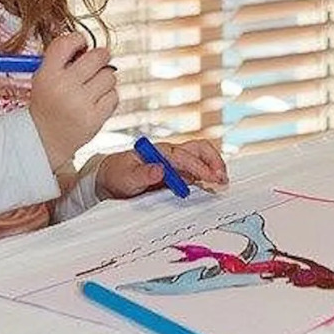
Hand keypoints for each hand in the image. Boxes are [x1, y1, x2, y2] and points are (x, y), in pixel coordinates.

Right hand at [27, 32, 118, 171]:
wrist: (45, 140)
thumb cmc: (48, 104)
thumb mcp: (43, 78)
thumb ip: (63, 59)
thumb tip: (92, 46)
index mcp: (47, 74)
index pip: (68, 42)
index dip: (79, 40)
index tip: (81, 46)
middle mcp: (63, 87)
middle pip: (98, 56)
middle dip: (100, 57)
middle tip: (96, 64)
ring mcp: (80, 104)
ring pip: (110, 76)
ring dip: (104, 79)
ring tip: (92, 89)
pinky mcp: (94, 118)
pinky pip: (114, 96)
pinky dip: (108, 97)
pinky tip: (95, 102)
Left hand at [95, 138, 228, 199]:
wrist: (111, 178)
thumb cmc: (117, 175)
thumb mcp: (125, 177)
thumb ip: (143, 174)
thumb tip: (161, 170)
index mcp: (160, 151)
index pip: (185, 156)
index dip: (199, 167)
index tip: (210, 178)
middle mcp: (171, 154)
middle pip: (199, 149)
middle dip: (214, 161)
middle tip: (222, 179)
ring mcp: (176, 162)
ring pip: (201, 156)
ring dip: (214, 166)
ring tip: (222, 182)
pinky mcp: (177, 172)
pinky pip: (197, 169)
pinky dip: (208, 174)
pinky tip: (214, 185)